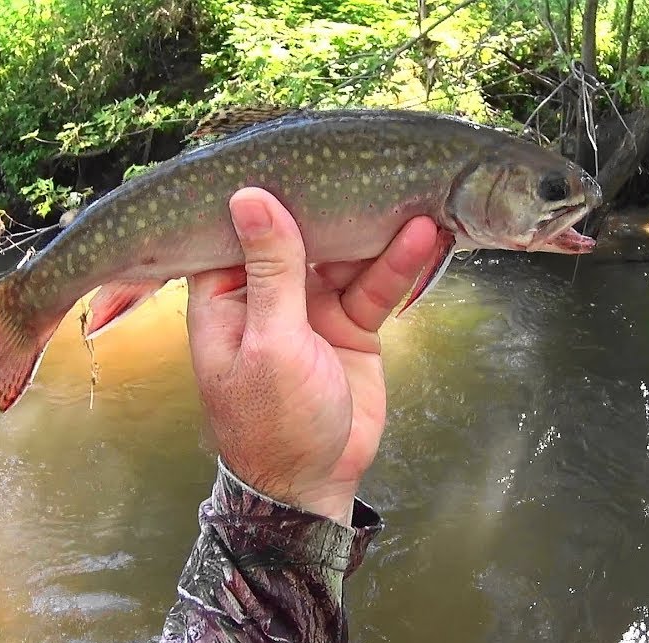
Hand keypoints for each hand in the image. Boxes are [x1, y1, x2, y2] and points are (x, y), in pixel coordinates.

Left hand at [186, 188, 439, 524]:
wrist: (312, 486)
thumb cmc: (272, 423)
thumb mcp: (270, 342)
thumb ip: (270, 269)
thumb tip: (250, 196)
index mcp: (226, 294)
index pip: (242, 226)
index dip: (270, 190)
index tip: (298, 149)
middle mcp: (267, 295)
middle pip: (302, 233)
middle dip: (336, 203)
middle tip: (374, 163)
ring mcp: (311, 309)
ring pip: (346, 255)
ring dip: (377, 230)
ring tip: (416, 196)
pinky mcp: (351, 325)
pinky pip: (375, 286)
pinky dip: (398, 264)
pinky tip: (423, 236)